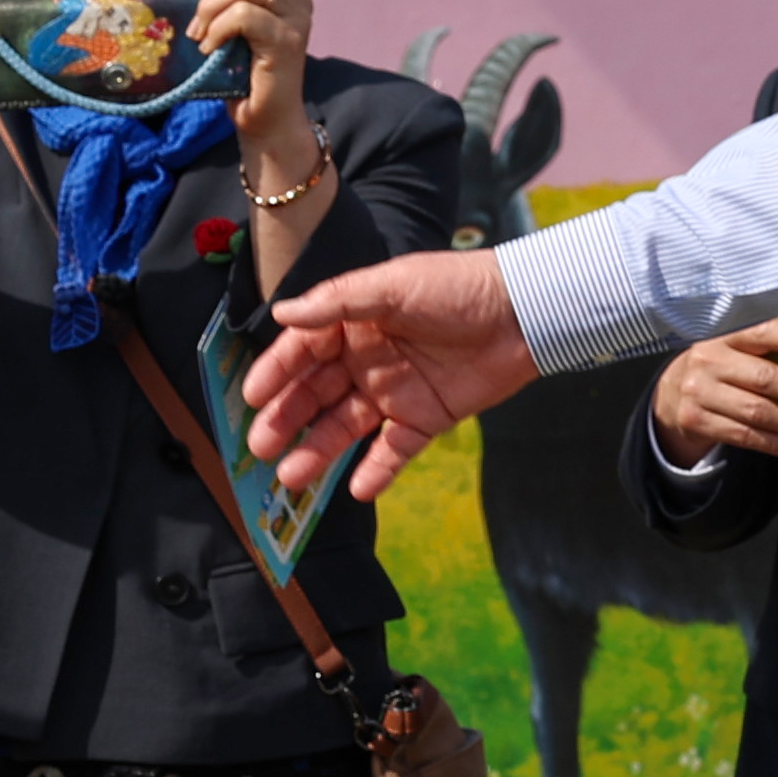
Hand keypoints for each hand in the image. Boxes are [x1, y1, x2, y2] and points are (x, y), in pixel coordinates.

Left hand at [192, 0, 317, 161]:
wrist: (265, 121)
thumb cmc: (237, 73)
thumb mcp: (226, 27)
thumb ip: (220, 0)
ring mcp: (295, 19)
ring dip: (212, 7)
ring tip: (201, 35)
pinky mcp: (287, 42)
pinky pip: (247, 15)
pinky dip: (219, 27)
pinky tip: (210, 48)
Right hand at [243, 249, 538, 500]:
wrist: (527, 311)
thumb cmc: (458, 287)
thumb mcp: (394, 285)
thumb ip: (339, 302)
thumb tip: (282, 312)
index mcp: (354, 325)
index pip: (302, 352)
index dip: (275, 374)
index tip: (250, 399)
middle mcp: (367, 361)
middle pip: (316, 395)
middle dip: (286, 420)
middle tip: (259, 447)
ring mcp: (395, 392)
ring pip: (346, 427)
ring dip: (318, 451)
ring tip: (291, 477)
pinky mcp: (427, 418)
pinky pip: (394, 450)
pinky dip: (376, 471)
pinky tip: (356, 490)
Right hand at [649, 321, 777, 465]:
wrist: (670, 393)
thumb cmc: (723, 365)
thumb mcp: (738, 347)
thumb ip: (771, 347)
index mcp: (726, 334)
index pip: (763, 331)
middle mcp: (709, 360)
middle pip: (765, 379)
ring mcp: (699, 392)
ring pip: (757, 413)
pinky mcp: (696, 421)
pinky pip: (744, 436)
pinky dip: (776, 443)